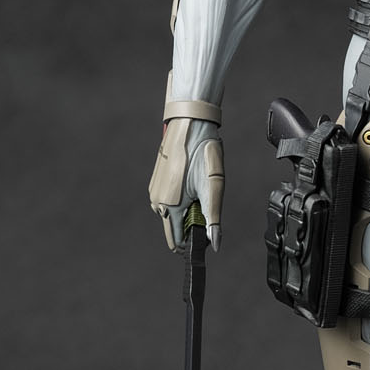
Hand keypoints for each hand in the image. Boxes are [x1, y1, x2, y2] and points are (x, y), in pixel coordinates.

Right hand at [148, 117, 224, 249]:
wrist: (189, 126)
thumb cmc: (201, 154)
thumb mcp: (213, 189)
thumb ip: (212, 219)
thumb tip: (214, 243)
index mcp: (170, 207)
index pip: (176, 240)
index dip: (191, 243)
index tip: (204, 240)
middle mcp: (157, 202)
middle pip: (174, 227)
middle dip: (189, 224)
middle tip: (204, 205)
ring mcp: (154, 191)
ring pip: (171, 213)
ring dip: (185, 210)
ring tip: (197, 190)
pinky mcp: (155, 183)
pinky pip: (167, 200)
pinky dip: (178, 199)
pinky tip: (189, 184)